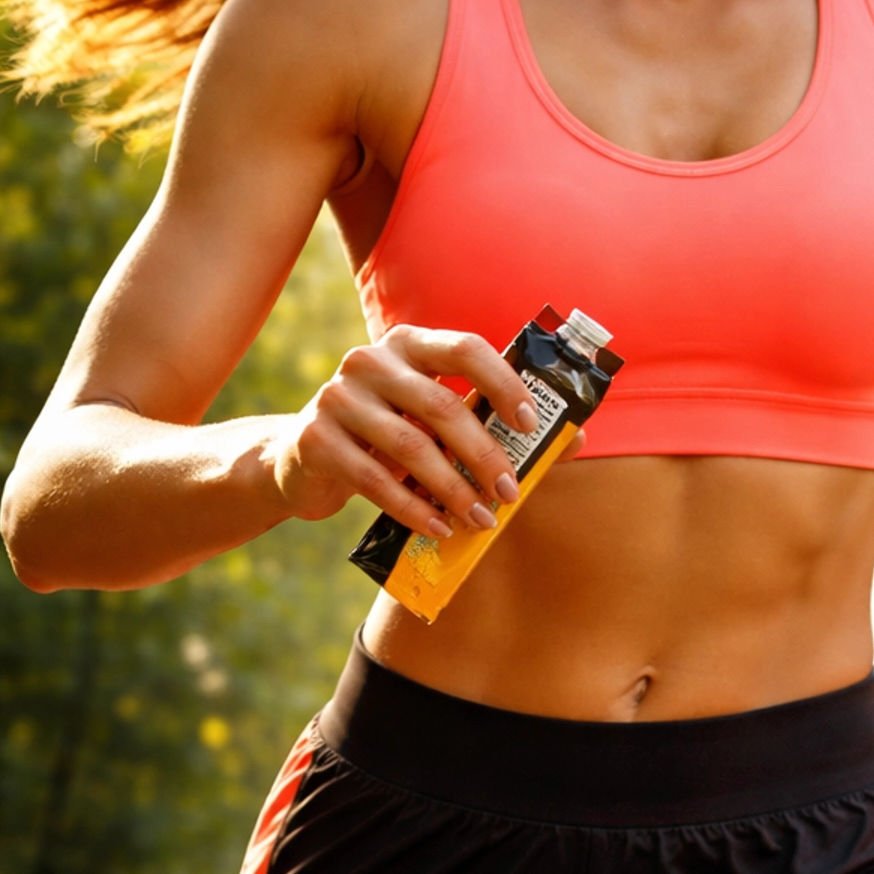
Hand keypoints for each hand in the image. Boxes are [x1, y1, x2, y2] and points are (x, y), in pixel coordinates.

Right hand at [270, 327, 543, 539]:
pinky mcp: (317, 441)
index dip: (502, 383)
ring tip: (481, 519)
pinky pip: (376, 481)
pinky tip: (440, 528)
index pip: (464, 348)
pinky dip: (414, 509)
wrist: (300, 460)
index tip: (529, 424)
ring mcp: (338, 398)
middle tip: (510, 492)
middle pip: (443, 406)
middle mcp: (369, 362)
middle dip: (484, 455)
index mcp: (407, 345)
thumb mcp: (431, 424)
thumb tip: (573, 440)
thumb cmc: (384, 440)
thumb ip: (489, 425)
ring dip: (453, 490)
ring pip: (412, 448)